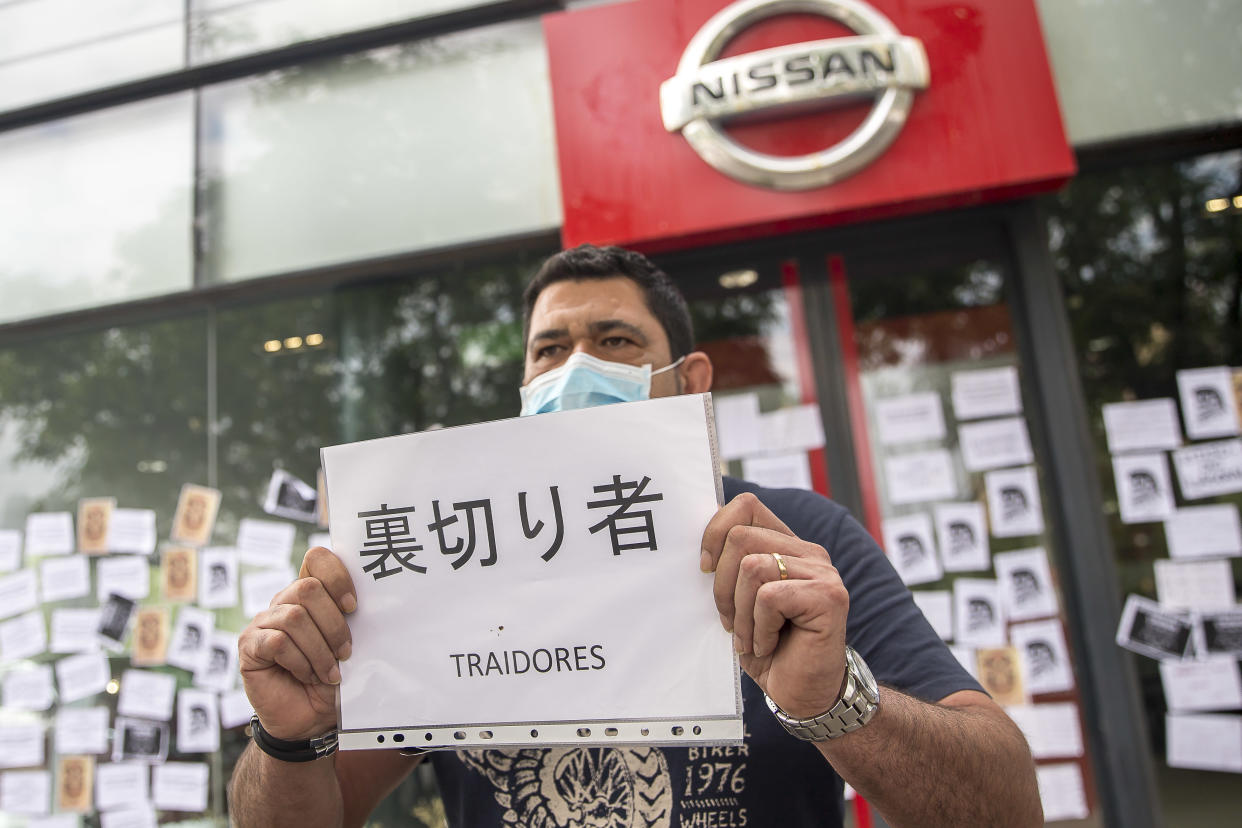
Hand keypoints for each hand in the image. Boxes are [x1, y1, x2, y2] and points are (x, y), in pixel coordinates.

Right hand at [238, 546, 356, 739]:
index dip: (337, 576)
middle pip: (308, 589)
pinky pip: (278, 642)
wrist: (312, 720)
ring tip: (330, 672)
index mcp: (310, 592)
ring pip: (294, 617)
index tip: (354, 606)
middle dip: (334, 624)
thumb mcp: (350, 645)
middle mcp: (284, 601)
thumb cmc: (334, 678)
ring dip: (319, 650)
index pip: (317, 559)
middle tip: (345, 652)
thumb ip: (354, 619)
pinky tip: (308, 676)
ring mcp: (264, 621)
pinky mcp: (250, 645)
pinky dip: (300, 662)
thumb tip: (383, 599)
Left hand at [701, 492, 848, 718]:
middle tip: (730, 621)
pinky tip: (771, 645)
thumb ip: (729, 566)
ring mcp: (822, 572)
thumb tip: (698, 536)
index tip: (704, 568)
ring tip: (753, 638)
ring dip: (741, 613)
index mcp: (787, 546)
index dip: (715, 532)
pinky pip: (769, 596)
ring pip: (752, 567)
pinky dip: (760, 628)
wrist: (802, 695)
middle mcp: (809, 552)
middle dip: (722, 586)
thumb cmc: (769, 649)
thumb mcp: (738, 602)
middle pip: (740, 536)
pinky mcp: (828, 596)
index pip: (746, 506)